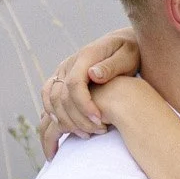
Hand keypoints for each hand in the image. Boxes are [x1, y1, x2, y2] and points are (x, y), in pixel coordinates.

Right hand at [39, 30, 139, 158]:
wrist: (123, 44)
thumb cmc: (131, 51)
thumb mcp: (128, 56)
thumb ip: (112, 65)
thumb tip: (93, 74)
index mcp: (86, 56)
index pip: (74, 83)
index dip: (84, 105)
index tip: (100, 121)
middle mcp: (69, 63)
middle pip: (61, 96)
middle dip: (77, 118)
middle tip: (99, 131)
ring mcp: (62, 71)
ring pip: (51, 100)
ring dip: (65, 121)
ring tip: (87, 134)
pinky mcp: (60, 79)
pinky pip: (48, 98)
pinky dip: (53, 115)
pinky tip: (67, 129)